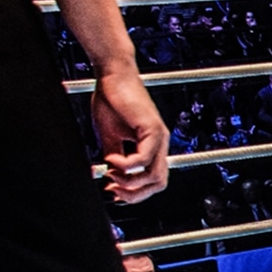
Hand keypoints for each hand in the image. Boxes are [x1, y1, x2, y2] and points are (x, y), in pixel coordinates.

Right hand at [92, 70, 169, 202]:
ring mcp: (159, 136)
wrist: (112, 77)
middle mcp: (160, 143)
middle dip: (134, 194)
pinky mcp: (152, 128)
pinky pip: (144, 159)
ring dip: (129, 182)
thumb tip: (111, 175)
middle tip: (112, 187)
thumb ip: (115, 157)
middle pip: (159, 183)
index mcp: (152, 146)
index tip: (113, 190)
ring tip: (111, 171)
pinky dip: (126, 165)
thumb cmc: (112, 101)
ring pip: (155, 176)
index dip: (135, 193)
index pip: (153, 181)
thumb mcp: (111, 137)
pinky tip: (111, 159)